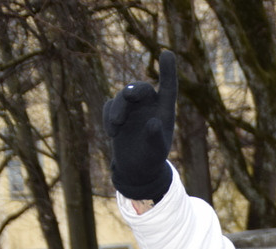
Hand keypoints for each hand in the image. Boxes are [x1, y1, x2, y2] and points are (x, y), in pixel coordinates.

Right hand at [103, 51, 177, 201]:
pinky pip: (109, 106)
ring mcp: (131, 107)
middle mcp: (148, 104)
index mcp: (164, 110)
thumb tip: (152, 123)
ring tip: (115, 127)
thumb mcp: (156, 151)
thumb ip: (155, 137)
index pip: (168, 87)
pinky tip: (112, 133)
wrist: (136, 168)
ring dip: (117, 109)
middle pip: (140, 88)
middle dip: (133, 90)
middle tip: (128, 95)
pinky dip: (108, 118)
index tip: (167, 53)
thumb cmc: (151, 158)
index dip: (167, 71)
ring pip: (122, 97)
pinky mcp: (116, 112)